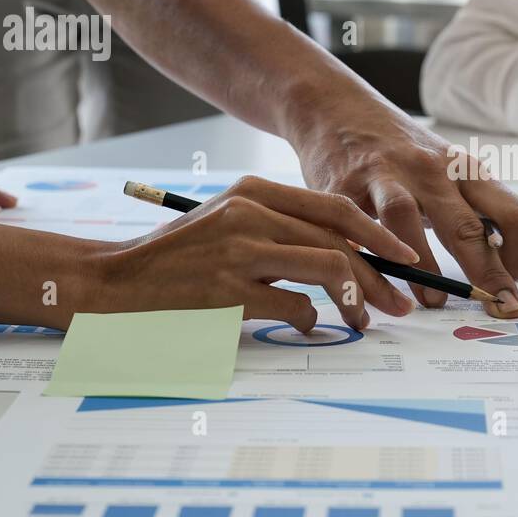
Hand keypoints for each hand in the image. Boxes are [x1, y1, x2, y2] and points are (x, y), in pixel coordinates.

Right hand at [99, 176, 418, 329]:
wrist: (114, 281)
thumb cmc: (177, 258)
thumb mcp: (228, 223)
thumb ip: (279, 228)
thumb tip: (345, 256)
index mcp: (253, 191)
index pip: (334, 208)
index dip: (377, 234)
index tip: (404, 258)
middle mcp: (250, 214)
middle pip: (340, 241)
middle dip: (379, 276)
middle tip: (399, 303)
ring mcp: (239, 251)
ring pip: (328, 268)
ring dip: (356, 301)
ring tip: (363, 321)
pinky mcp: (228, 290)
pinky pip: (294, 305)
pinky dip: (310, 319)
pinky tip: (306, 325)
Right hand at [290, 97, 517, 317]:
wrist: (338, 108)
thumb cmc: (404, 153)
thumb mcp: (452, 178)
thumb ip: (489, 222)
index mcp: (464, 169)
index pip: (512, 214)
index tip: (511, 286)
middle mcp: (430, 169)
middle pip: (466, 225)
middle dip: (488, 273)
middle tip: (500, 308)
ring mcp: (385, 175)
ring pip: (406, 219)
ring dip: (423, 264)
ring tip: (434, 299)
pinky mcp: (343, 185)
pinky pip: (355, 227)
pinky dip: (369, 257)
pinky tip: (375, 281)